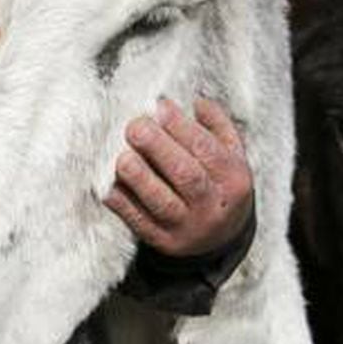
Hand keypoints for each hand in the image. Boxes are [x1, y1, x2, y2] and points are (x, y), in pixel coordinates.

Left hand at [106, 96, 253, 256]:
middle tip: (134, 126)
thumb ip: (218, 127)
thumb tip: (198, 101)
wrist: (220, 240)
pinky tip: (110, 185)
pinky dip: (123, 204)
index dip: (182, 127)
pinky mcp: (162, 242)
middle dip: (158, 148)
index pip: (208, 151)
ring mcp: (187, 226)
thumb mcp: (232, 157)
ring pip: (162, 203)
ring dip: (139, 178)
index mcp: (233, 180)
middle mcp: (212, 205)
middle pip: (186, 176)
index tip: (159, 106)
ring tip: (121, 156)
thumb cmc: (219, 185)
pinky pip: (139, 223)